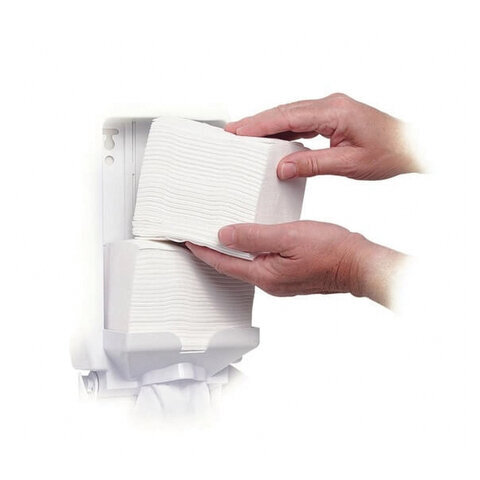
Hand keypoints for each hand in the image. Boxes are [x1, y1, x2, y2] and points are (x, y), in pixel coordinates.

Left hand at [186, 221, 404, 307]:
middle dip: (213, 251)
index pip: (223, 262)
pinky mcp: (288, 275)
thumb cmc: (330, 251)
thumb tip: (225, 235)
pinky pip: (260, 262)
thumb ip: (254, 236)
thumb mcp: (288, 237)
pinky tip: (251, 239)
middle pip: (231, 266)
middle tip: (198, 236)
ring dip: (231, 250)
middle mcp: (269, 282)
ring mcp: (279, 281)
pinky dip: (249, 250)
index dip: (202, 251)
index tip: (187, 240)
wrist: (358, 264)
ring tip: (219, 235)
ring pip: (246, 264)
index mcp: (264, 274)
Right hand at [225, 93, 420, 180]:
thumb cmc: (388, 152)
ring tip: (245, 137)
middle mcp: (330, 105)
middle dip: (257, 122)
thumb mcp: (350, 164)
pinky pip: (301, 121)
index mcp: (335, 111)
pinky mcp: (331, 117)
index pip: (288, 116)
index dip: (260, 124)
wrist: (409, 147)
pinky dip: (284, 130)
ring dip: (268, 126)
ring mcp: (330, 110)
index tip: (238, 130)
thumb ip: (313, 164)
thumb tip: (283, 167)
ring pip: (290, 115)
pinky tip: (272, 140)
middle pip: (284, 111)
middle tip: (232, 132)